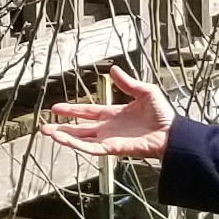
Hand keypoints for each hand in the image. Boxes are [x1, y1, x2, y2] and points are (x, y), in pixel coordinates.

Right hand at [47, 68, 173, 159]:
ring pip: (81, 139)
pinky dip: (76, 144)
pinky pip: (90, 148)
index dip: (73, 110)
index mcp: (114, 114)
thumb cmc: (163, 114)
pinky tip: (63, 140)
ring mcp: (109, 139)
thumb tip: (113, 69)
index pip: (88, 112)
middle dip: (62, 127)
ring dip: (64, 136)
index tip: (57, 108)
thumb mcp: (144, 91)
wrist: (172, 133)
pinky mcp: (112, 149)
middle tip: (45, 126)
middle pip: (80, 128)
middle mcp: (109, 129)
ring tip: (48, 132)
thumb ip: (127, 83)